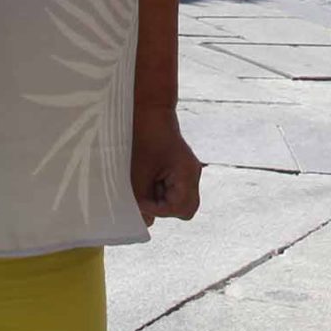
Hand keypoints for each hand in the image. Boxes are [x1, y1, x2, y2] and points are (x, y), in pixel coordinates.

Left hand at [129, 104, 201, 224]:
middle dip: (162, 207)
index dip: (159, 209)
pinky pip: (172, 189)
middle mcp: (192, 174)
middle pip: (184, 208)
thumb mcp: (138, 173)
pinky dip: (158, 189)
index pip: (180, 208)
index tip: (140, 199)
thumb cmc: (144, 137)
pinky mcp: (178, 168)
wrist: (148, 108)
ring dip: (159, 198)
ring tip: (142, 183)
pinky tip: (145, 176)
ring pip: (177, 200)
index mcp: (187, 173)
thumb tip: (145, 222)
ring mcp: (186, 172)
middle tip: (144, 196)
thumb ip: (141, 200)